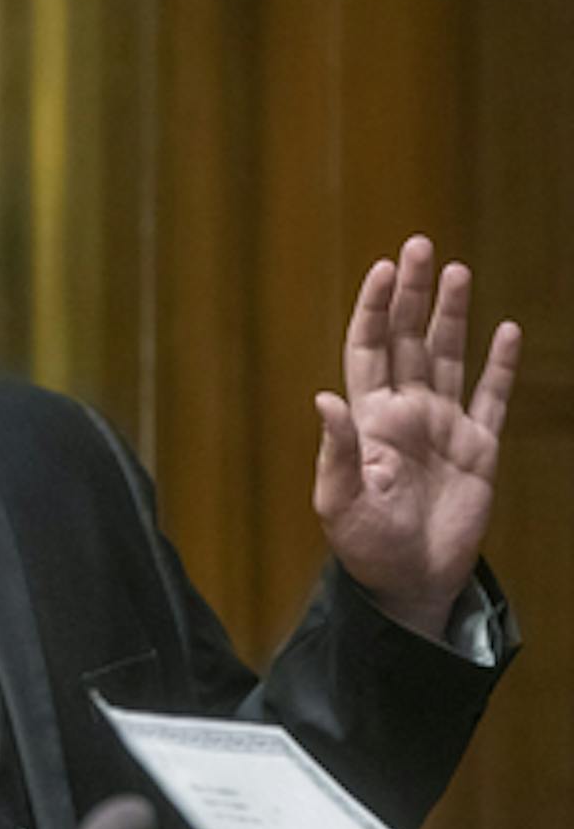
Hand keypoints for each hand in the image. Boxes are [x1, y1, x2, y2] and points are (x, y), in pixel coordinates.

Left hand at [312, 235, 521, 639]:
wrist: (410, 582)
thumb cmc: (365, 545)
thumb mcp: (339, 501)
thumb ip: (334, 451)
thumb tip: (323, 398)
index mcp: (368, 418)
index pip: (367, 348)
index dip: (373, 308)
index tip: (383, 268)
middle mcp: (405, 411)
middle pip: (407, 339)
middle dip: (412, 294)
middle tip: (420, 245)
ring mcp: (443, 426)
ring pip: (448, 356)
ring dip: (452, 316)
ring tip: (457, 271)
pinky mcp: (479, 450)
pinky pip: (491, 398)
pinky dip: (499, 366)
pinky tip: (506, 330)